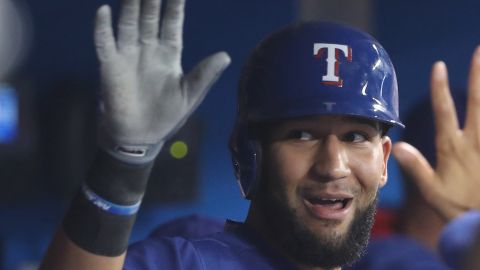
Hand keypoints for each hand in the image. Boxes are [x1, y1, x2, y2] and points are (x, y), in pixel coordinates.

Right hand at [94, 0, 230, 163]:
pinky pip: (105, 42)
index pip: (172, 23)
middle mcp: (148, 49)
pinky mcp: (110, 66)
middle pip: (149, 16)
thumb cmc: (167, 115)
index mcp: (169, 54)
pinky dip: (103, 27)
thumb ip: (204, 75)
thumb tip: (226, 55)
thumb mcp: (190, 95)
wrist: (141, 136)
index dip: (175, 6)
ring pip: (128, 22)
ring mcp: (128, 55)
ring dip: (130, 4)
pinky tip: (103, 10)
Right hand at [393, 47, 479, 220]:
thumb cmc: (459, 208)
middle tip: (479, 52)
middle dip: (477, 75)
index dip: (440, 88)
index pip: (444, 111)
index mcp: (453, 148)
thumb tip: (398, 145)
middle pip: (477, 102)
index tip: (439, 66)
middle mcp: (476, 141)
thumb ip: (416, 167)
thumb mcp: (432, 191)